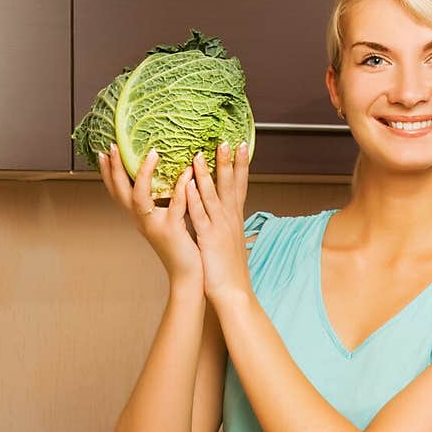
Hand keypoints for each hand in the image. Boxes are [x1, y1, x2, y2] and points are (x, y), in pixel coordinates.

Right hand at [98, 145, 201, 287]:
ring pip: (140, 197)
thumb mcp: (166, 221)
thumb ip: (164, 201)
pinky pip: (174, 205)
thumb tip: (170, 174)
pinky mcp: (173, 230)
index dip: (107, 174)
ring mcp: (155, 226)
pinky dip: (180, 188)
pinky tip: (187, 172)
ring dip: (144, 173)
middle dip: (115, 168)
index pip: (117, 192)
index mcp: (139, 218)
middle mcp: (142, 221)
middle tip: (113, 147)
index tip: (103, 153)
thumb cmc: (181, 247)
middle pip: (121, 192)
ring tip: (153, 153)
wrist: (189, 275)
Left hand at [185, 142, 251, 304]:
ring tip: (203, 151)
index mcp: (235, 219)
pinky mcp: (208, 238)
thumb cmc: (230, 270)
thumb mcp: (230, 242)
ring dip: (209, 173)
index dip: (241, 166)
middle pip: (230, 185)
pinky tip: (189, 184)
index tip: (241, 146)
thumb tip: (226, 217)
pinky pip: (199, 215)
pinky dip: (194, 198)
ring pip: (214, 195)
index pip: (239, 186)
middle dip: (229, 161)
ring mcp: (220, 227)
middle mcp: (230, 219)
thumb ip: (228, 226)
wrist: (234, 292)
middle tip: (228, 139)